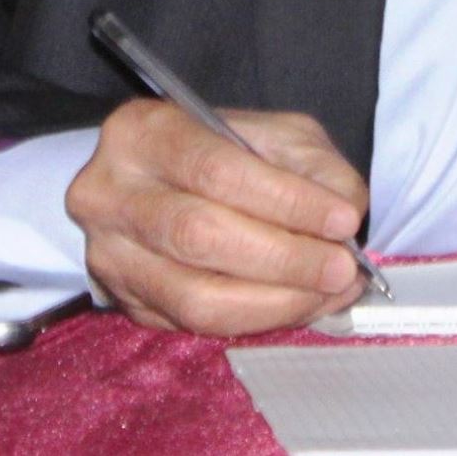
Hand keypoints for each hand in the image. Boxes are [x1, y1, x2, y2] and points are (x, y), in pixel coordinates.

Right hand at [65, 98, 369, 334]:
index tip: (343, 219)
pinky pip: (194, 325)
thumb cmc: (216, 150)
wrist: (149, 181)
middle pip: (201, 235)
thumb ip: (310, 163)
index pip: (217, 169)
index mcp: (144, 132)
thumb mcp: (267, 132)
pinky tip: (297, 304)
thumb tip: (345, 211)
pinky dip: (256, 320)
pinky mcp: (125, 302)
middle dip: (285, 258)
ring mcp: (111, 254)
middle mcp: (111, 193)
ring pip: (196, 296)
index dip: (286, 200)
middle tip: (342, 268)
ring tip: (329, 293)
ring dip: (276, 301)